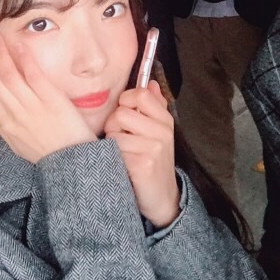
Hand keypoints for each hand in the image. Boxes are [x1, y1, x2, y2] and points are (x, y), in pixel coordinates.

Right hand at [0, 32, 95, 162]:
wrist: (72, 161)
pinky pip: (32, 74)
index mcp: (5, 125)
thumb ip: (6, 128)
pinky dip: (23, 58)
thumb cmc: (48, 152)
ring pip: (8, 74)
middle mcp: (14, 114)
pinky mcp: (50, 99)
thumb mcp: (19, 144)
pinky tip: (17, 44)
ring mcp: (32, 106)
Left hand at [103, 81, 179, 227]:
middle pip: (122, 113)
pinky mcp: (142, 165)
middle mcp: (163, 132)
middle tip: (123, 139)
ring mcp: (154, 148)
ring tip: (124, 153)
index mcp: (165, 120)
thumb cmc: (154, 161)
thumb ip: (154, 105)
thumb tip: (150, 82)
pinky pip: (115, 150)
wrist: (163, 197)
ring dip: (113, 143)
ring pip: (114, 132)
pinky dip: (114, 157)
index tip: (126, 114)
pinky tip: (124, 165)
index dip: (126, 101)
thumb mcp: (159, 132)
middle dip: (114, 125)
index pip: (140, 95)